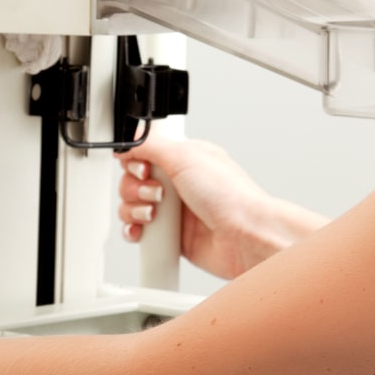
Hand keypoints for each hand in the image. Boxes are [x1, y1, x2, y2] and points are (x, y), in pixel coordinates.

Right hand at [117, 134, 294, 279]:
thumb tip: (129, 139)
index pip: (144, 153)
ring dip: (135, 209)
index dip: (136, 161)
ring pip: (132, 206)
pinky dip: (134, 231)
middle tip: (156, 192)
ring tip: (154, 212)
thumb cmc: (231, 196)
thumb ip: (152, 144)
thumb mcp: (186, 156)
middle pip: (133, 180)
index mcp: (184, 159)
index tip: (142, 167)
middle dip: (135, 187)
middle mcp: (178, 183)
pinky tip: (144, 230)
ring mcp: (173, 210)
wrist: (245, 236)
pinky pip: (138, 231)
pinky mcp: (170, 235)